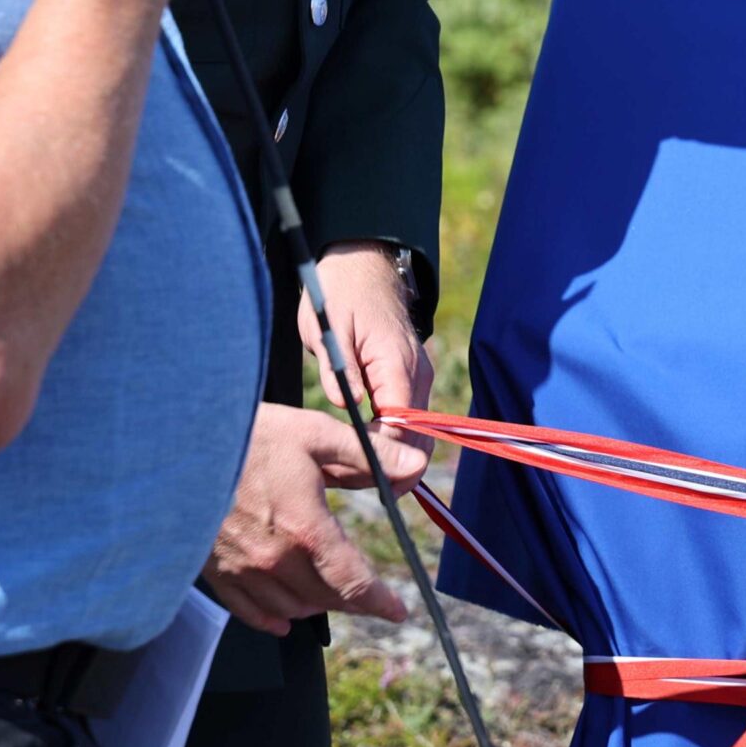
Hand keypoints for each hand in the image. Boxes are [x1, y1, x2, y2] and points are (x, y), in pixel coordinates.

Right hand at [202, 403, 411, 636]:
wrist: (173, 446)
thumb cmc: (247, 434)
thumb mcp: (315, 434)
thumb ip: (369, 457)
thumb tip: (415, 469)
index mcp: (305, 528)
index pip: (353, 582)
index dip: (380, 602)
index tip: (397, 611)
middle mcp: (274, 559)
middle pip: (325, 599)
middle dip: (353, 600)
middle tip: (369, 595)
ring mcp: (242, 570)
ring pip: (291, 609)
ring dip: (316, 604)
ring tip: (329, 591)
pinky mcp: (215, 572)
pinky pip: (249, 612)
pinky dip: (272, 618)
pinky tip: (284, 617)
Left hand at [299, 242, 433, 477]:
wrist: (362, 263)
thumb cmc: (339, 292)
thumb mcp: (328, 329)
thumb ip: (339, 371)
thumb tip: (348, 407)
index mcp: (396, 362)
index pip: (402, 425)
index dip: (382, 456)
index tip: (350, 473)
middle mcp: (415, 373)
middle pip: (417, 438)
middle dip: (390, 466)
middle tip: (349, 482)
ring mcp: (416, 376)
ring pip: (415, 433)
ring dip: (390, 456)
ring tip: (349, 473)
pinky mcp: (409, 378)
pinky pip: (408, 420)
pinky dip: (391, 441)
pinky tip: (361, 450)